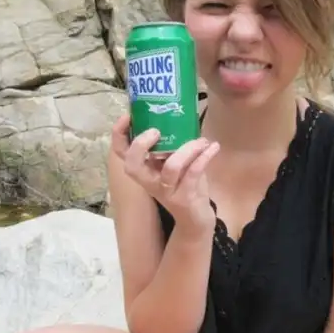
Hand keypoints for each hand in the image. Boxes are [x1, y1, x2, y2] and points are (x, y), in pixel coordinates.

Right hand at [110, 114, 219, 235]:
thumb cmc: (185, 185)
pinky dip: (204, 157)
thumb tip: (180, 113)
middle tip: (156, 130)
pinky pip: (193, 174)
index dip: (119, 135)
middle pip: (132, 165)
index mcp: (144, 170)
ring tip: (201, 140)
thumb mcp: (175, 164)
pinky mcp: (184, 199)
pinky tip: (214, 147)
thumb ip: (173, 144)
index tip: (126, 116)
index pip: (122, 154)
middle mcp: (150, 182)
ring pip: (170, 168)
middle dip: (140, 145)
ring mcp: (166, 192)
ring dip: (187, 149)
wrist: (195, 220)